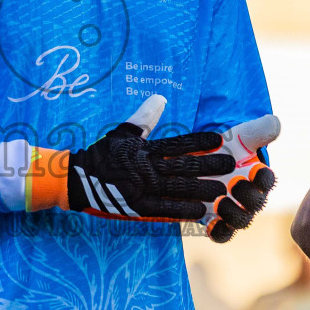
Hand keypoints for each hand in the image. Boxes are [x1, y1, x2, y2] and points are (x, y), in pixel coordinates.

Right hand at [25, 96, 234, 220]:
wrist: (79, 180)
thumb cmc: (103, 155)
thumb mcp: (121, 133)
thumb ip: (142, 118)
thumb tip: (160, 98)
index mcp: (145, 149)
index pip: (178, 143)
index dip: (200, 141)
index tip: (219, 139)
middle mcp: (147, 168)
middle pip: (184, 165)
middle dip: (208, 165)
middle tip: (230, 165)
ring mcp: (143, 188)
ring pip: (179, 187)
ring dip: (202, 189)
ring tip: (223, 190)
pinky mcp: (138, 208)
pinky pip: (165, 209)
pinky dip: (183, 209)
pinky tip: (201, 211)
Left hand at [199, 115, 279, 242]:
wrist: (198, 160)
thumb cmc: (223, 147)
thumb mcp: (238, 135)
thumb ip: (257, 130)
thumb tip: (275, 123)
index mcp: (258, 177)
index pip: (267, 180)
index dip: (264, 178)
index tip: (255, 169)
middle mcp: (250, 197)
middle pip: (256, 204)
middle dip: (248, 195)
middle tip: (234, 183)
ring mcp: (234, 212)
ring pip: (241, 221)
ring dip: (233, 214)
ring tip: (219, 201)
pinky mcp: (217, 223)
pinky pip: (222, 234)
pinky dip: (218, 231)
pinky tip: (209, 222)